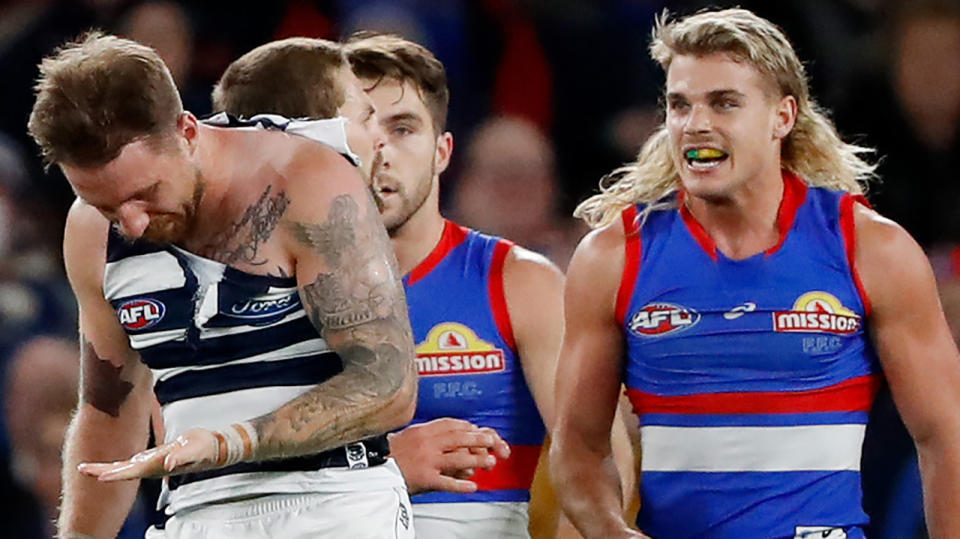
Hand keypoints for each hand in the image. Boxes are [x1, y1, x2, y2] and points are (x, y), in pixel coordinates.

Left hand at [77, 428, 218, 480]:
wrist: (212, 449)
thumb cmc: (204, 448)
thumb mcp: (195, 449)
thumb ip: (181, 457)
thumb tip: (167, 466)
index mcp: (158, 465)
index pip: (132, 471)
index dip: (116, 474)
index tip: (99, 477)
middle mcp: (151, 467)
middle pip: (122, 472)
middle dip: (102, 471)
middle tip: (81, 469)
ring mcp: (151, 464)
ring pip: (123, 469)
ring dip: (105, 469)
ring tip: (86, 468)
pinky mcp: (153, 459)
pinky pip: (129, 463)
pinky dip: (116, 464)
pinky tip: (109, 465)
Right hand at [389, 418, 510, 493]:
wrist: (370, 467)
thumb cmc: (387, 453)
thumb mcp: (407, 435)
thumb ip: (426, 434)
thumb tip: (443, 433)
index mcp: (422, 431)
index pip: (450, 425)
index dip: (467, 427)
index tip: (476, 429)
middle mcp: (426, 443)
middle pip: (459, 438)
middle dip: (479, 439)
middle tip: (492, 441)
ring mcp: (426, 461)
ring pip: (457, 458)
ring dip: (476, 460)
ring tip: (489, 462)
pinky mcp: (424, 478)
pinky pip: (446, 482)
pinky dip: (461, 485)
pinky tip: (472, 486)